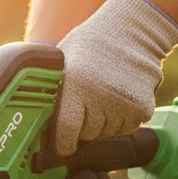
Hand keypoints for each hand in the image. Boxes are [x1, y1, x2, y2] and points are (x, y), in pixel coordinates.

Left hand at [54, 0, 177, 156]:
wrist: (133, 31)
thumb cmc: (91, 45)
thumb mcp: (63, 60)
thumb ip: (52, 89)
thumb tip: (34, 119)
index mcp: (76, 85)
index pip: (66, 131)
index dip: (63, 144)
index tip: (62, 147)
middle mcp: (100, 97)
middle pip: (88, 134)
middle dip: (84, 126)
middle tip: (86, 104)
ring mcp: (124, 104)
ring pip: (108, 133)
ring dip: (104, 122)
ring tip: (104, 96)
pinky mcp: (143, 108)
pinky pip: (128, 127)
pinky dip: (123, 119)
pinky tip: (120, 97)